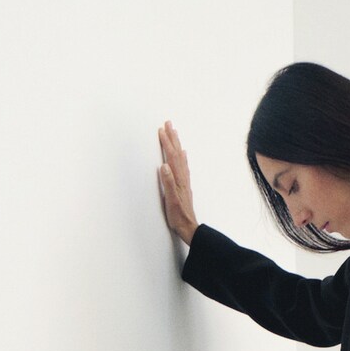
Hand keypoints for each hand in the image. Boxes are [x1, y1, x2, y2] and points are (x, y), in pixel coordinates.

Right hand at [157, 120, 198, 243]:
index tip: (161, 130)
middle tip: (168, 124)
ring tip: (175, 133)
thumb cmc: (178, 216)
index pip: (171, 156)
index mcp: (178, 179)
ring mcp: (184, 181)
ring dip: (177, 144)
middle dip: (172, 138)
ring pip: (181, 158)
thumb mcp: (170, 200)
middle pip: (177, 154)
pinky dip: (182, 158)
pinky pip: (184, 167)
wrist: (188, 227)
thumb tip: (164, 166)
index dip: (166, 143)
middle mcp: (182, 178)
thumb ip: (168, 183)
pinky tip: (183, 155)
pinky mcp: (184, 186)